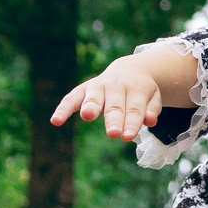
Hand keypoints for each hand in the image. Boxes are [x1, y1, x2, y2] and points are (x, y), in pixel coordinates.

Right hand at [51, 55, 166, 140]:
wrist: (130, 70)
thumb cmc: (141, 92)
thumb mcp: (152, 98)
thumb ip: (151, 109)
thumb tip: (150, 121)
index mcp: (136, 89)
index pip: (134, 109)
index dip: (131, 123)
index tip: (127, 137)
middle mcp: (116, 86)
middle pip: (115, 105)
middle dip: (114, 119)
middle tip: (113, 133)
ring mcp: (98, 86)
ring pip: (94, 98)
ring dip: (91, 107)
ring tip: (87, 116)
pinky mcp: (83, 90)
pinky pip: (71, 98)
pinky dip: (63, 108)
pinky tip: (55, 121)